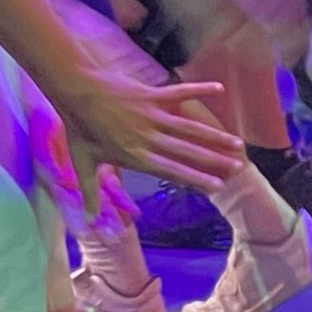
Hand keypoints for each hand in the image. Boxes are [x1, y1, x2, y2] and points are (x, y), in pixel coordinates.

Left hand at [52, 69, 240, 208]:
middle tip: (238, 167)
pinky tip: (219, 88)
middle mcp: (149, 138)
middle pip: (188, 151)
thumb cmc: (78, 128)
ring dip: (214, 135)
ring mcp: (152, 115)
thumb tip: (87, 223)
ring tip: (236, 143)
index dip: (196, 178)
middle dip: (215, 160)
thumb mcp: (83, 164)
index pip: (172, 171)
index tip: (218, 186)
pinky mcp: (150, 94)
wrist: (73, 91)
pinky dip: (199, 89)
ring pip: (189, 127)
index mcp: (137, 156)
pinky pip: (179, 92)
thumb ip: (90, 194)